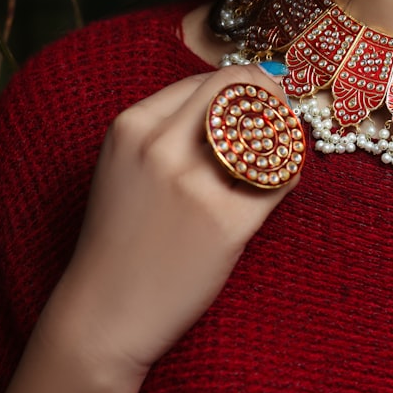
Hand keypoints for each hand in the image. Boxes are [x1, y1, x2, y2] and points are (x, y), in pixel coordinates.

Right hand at [5, 66, 298, 392]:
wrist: (103, 313)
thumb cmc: (121, 238)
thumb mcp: (125, 164)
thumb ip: (171, 126)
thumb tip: (239, 92)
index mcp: (133, 126)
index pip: (211, 79)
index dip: (246, 83)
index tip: (262, 92)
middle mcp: (162, 147)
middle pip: (241, 91)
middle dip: (271, 95)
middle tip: (283, 110)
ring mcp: (195, 185)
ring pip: (267, 132)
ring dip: (285, 134)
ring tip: (283, 146)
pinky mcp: (227, 223)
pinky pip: (281, 179)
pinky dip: (289, 174)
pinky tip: (281, 181)